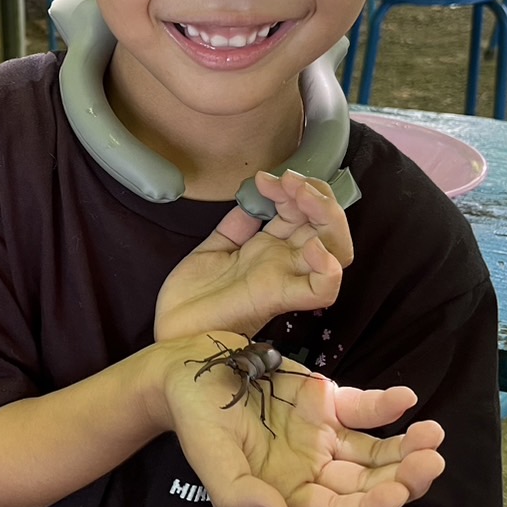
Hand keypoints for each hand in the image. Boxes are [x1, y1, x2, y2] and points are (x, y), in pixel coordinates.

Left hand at [154, 170, 352, 341]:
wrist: (171, 327)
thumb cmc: (192, 295)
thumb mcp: (214, 247)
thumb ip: (237, 225)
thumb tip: (254, 197)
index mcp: (270, 249)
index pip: (304, 214)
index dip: (294, 190)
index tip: (266, 178)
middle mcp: (284, 262)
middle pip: (327, 227)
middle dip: (317, 195)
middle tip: (291, 181)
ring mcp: (285, 279)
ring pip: (336, 250)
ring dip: (327, 215)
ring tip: (301, 195)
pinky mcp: (277, 298)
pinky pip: (322, 290)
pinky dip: (329, 269)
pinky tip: (316, 247)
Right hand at [156, 335, 444, 506]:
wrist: (188, 372)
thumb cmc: (195, 419)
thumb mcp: (209, 456)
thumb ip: (238, 493)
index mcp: (288, 495)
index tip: (397, 494)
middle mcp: (312, 471)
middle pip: (368, 486)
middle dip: (404, 478)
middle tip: (431, 460)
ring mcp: (322, 437)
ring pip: (376, 452)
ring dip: (406, 447)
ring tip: (433, 435)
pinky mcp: (326, 402)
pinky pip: (365, 410)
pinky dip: (388, 406)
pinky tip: (406, 400)